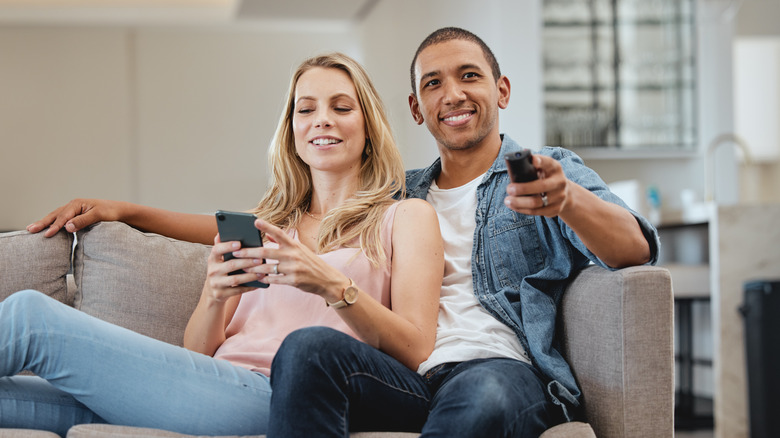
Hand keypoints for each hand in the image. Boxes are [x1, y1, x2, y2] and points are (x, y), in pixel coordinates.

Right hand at [27, 198, 122, 236]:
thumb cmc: (110, 212)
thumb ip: (83, 221)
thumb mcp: (98, 216)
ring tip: (32, 229)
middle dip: (42, 222)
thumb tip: (67, 227)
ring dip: (44, 223)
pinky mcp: (75, 216)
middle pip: (55, 215)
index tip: (47, 235)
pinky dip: (52, 224)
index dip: (55, 226)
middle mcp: (73, 206)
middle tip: (30, 229)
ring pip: (56, 216)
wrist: (118, 211)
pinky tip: (46, 229)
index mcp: (77, 204)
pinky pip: (61, 219)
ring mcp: (73, 210)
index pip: (63, 217)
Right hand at [203, 235, 262, 302]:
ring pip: (235, 279)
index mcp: (212, 259)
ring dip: (250, 276)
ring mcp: (216, 283)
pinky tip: (259, 283)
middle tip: (260, 259)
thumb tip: (221, 232)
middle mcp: (212, 271)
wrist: (212, 293)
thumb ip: (222, 247)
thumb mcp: (218, 260)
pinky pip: (238, 290)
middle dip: (246, 262)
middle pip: (231, 265)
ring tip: (262, 272)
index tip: (239, 243)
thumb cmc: (220, 271)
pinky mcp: (221, 294)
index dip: (228, 246)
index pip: (217, 250)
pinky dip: (249, 287)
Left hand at [234, 219, 349, 302]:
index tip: (254, 221)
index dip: (266, 227)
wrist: (326, 280)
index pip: (278, 233)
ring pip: (267, 268)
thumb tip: (269, 235)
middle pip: (266, 252)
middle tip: (236, 252)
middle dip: (249, 252)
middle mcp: (293, 255)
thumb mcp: (300, 249)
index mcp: (294, 245)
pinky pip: (274, 280)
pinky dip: (264, 279)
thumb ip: (284, 243)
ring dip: (253, 268)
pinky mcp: (293, 281)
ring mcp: (293, 268)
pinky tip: (257, 279)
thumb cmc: (311, 263)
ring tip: (242, 267)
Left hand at [503, 154, 569, 217]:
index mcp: (554, 168)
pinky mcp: (556, 209)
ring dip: (519, 202)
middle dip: (523, 188)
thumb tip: (512, 166)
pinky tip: (514, 206)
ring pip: (537, 202)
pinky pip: (536, 211)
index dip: (541, 161)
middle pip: (541, 186)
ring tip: (507, 201)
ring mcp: (559, 197)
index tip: (533, 161)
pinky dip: (522, 209)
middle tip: (509, 189)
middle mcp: (560, 182)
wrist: (562, 193)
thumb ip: (530, 166)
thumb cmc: (545, 178)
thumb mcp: (542, 169)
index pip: (548, 163)